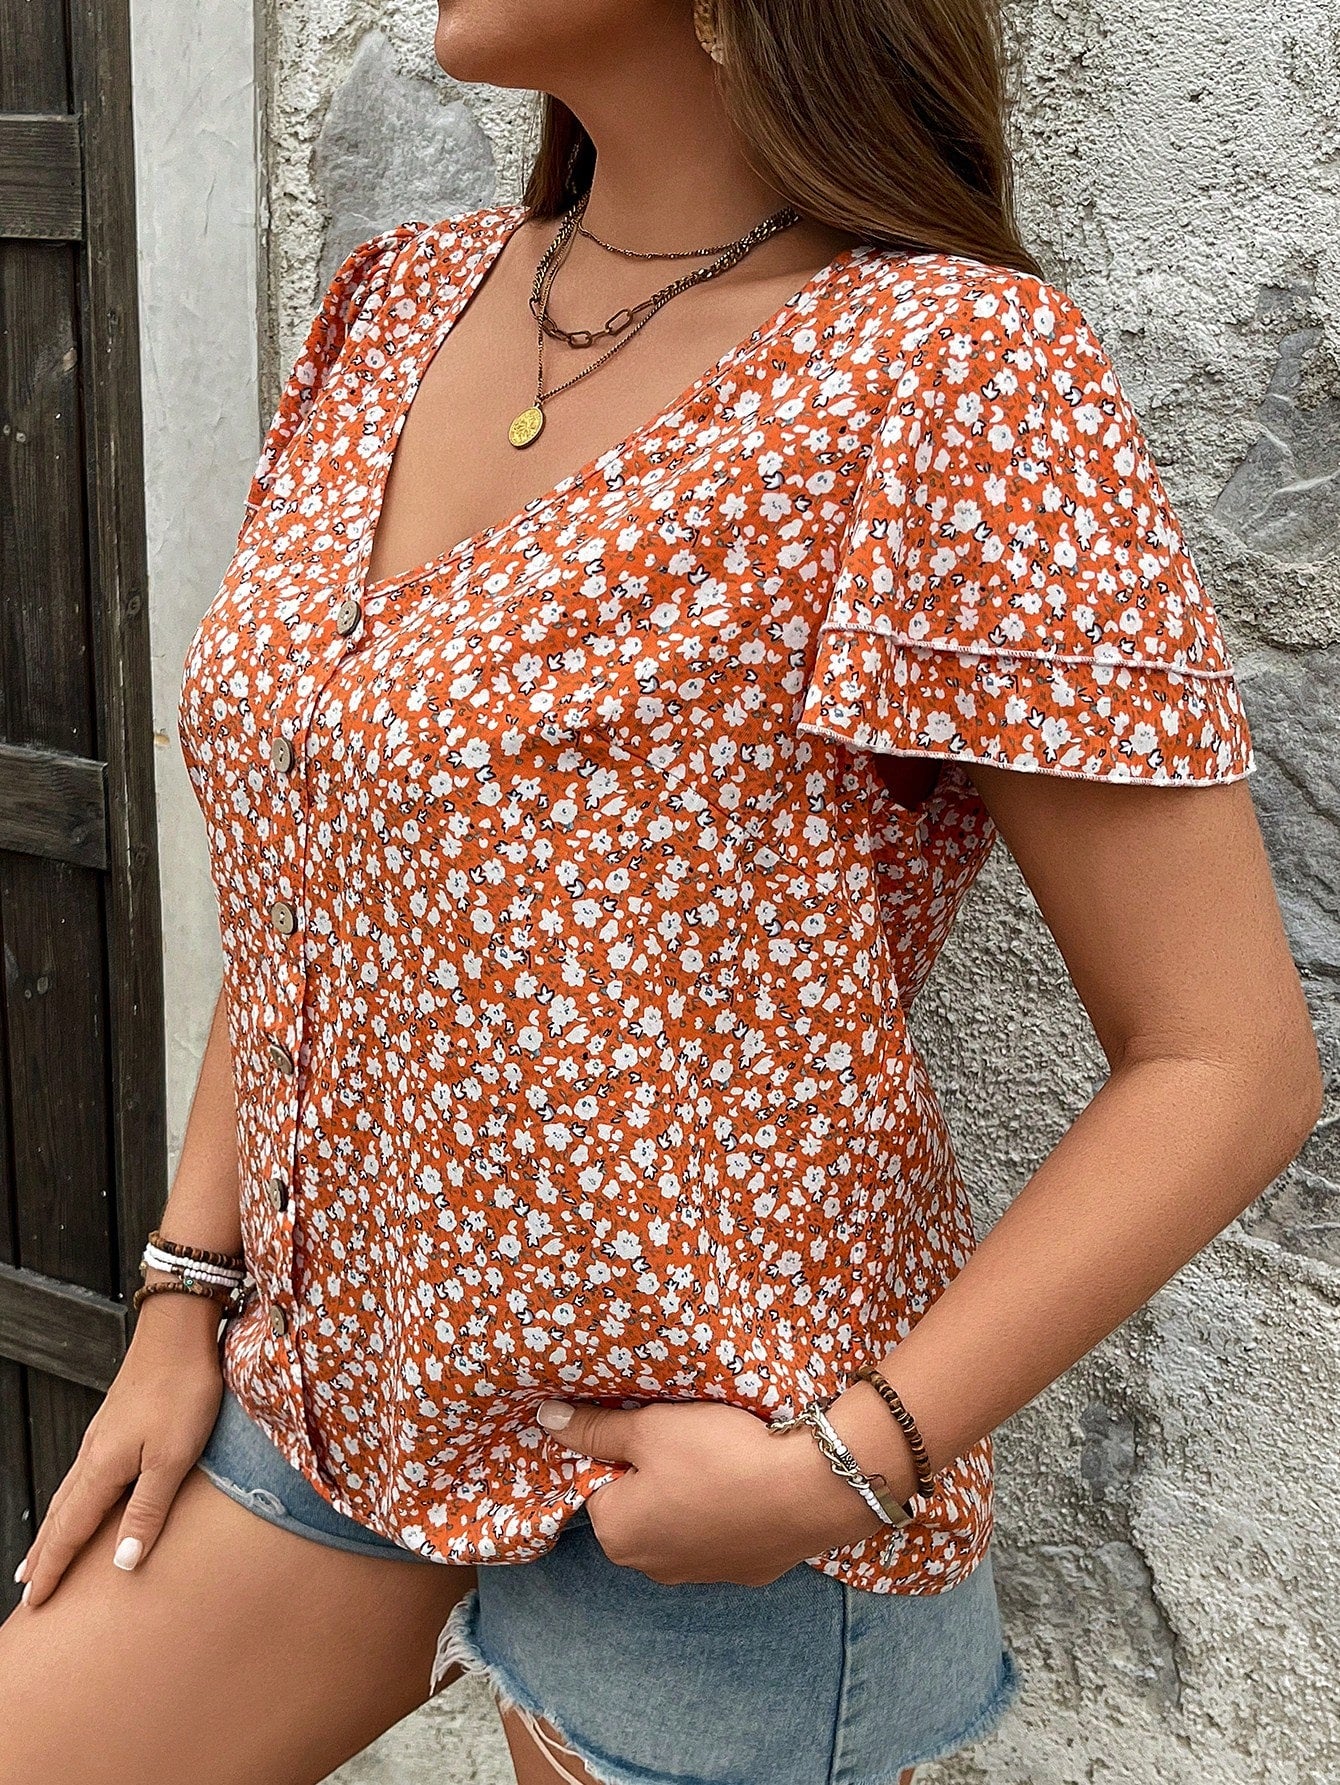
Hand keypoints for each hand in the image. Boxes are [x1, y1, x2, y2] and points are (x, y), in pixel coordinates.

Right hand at [15, 1293, 225, 1607]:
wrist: (179, 1331)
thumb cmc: (183, 1391)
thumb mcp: (173, 1458)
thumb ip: (148, 1511)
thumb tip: (120, 1563)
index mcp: (103, 1468)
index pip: (69, 1530)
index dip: (53, 1567)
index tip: (35, 1601)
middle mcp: (94, 1453)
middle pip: (60, 1514)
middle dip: (44, 1553)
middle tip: (27, 1587)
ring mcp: (102, 1435)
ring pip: (70, 1492)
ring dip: (54, 1526)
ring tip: (43, 1552)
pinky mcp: (115, 1421)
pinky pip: (84, 1473)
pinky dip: (73, 1499)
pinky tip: (82, 1498)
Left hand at [535, 1395, 889, 1585]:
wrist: (806, 1490)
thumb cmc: (717, 1454)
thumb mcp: (649, 1427)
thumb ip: (596, 1428)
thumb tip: (546, 1420)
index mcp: (617, 1533)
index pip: (597, 1480)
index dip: (621, 1445)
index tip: (652, 1426)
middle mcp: (650, 1566)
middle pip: (636, 1504)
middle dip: (653, 1472)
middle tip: (686, 1437)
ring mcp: (699, 1575)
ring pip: (679, 1522)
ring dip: (689, 1493)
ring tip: (721, 1457)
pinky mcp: (742, 1572)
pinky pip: (719, 1533)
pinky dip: (725, 1511)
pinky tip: (746, 1485)